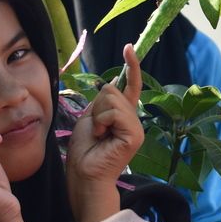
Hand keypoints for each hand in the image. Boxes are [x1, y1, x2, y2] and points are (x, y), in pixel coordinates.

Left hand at [66, 44, 144, 190]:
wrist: (84, 174)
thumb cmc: (84, 150)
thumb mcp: (90, 118)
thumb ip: (103, 102)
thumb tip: (112, 84)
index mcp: (123, 114)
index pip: (130, 84)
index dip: (131, 66)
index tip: (129, 47)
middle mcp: (133, 118)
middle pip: (112, 90)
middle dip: (97, 105)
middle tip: (95, 128)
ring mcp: (136, 127)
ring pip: (112, 99)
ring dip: (98, 115)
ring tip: (98, 134)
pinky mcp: (135, 135)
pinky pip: (114, 113)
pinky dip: (102, 122)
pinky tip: (102, 137)